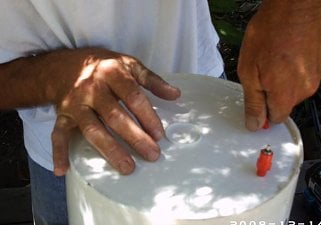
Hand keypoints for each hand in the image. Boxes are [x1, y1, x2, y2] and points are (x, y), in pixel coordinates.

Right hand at [49, 48, 180, 174]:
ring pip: (92, 129)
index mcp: (112, 73)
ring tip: (126, 167)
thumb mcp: (129, 64)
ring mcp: (76, 104)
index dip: (148, 117)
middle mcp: (92, 89)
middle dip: (135, 137)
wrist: (65, 65)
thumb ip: (152, 80)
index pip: (133, 97)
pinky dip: (59, 151)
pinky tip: (64, 168)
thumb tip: (175, 94)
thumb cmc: (103, 66)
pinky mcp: (63, 115)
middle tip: (152, 154)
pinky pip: (58, 134)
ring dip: (109, 149)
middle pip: (115, 116)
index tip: (159, 135)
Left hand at [237, 0, 320, 130]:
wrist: (294, 6)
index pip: (276, 118)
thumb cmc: (270, 32)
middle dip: (272, 92)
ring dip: (284, 79)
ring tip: (275, 57)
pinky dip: (295, 67)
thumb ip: (253, 102)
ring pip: (295, 88)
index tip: (257, 100)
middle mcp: (305, 89)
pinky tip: (287, 52)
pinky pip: (305, 74)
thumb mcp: (249, 71)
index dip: (264, 111)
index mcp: (285, 95)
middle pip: (285, 102)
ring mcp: (316, 75)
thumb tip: (254, 124)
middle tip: (262, 70)